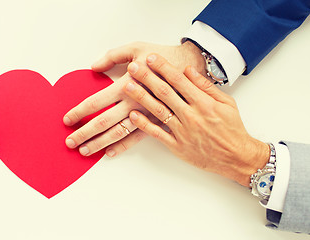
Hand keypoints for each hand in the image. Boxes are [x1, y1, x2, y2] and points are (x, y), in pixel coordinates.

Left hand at [63, 41, 205, 156]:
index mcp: (126, 85)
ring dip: (99, 143)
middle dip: (84, 133)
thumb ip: (113, 56)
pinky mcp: (157, 122)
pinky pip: (137, 138)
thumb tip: (93, 66)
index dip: (79, 112)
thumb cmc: (164, 57)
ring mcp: (145, 115)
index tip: (67, 119)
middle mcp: (134, 103)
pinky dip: (123, 146)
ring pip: (118, 133)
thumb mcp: (137, 48)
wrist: (192, 68)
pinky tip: (110, 153)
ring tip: (85, 151)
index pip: (96, 102)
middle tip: (70, 142)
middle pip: (103, 122)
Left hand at [123, 54, 269, 185]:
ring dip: (141, 97)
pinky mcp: (177, 146)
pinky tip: (133, 115)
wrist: (236, 157)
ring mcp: (183, 132)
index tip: (151, 57)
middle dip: (147, 77)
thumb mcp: (226, 102)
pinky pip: (158, 134)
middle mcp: (191, 115)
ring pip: (158, 111)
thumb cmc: (232, 129)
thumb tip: (188, 70)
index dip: (163, 67)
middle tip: (133, 66)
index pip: (179, 80)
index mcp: (203, 103)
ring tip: (128, 85)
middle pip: (165, 93)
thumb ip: (206, 86)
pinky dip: (144, 125)